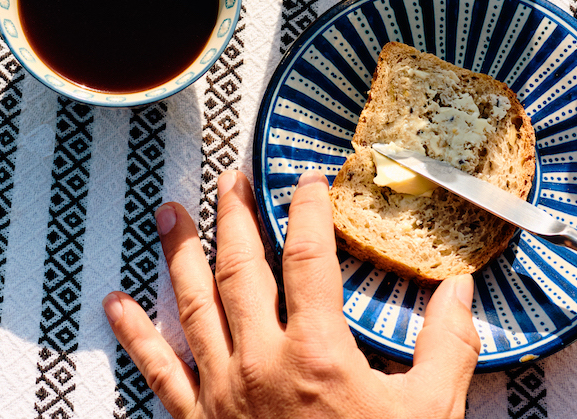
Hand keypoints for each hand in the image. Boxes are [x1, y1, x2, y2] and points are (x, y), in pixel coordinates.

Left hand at [104, 168, 481, 418]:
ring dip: (179, 255)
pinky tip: (116, 304)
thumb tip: (460, 291)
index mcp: (318, 355)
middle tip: (228, 179)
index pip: (309, 257)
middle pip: (241, 269)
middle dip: (233, 217)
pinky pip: (160, 372)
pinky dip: (136, 334)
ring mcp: (223, 394)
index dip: (307, 210)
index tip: (307, 179)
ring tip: (169, 214)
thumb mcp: (429, 413)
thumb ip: (447, 347)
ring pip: (193, 306)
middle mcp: (261, 365)